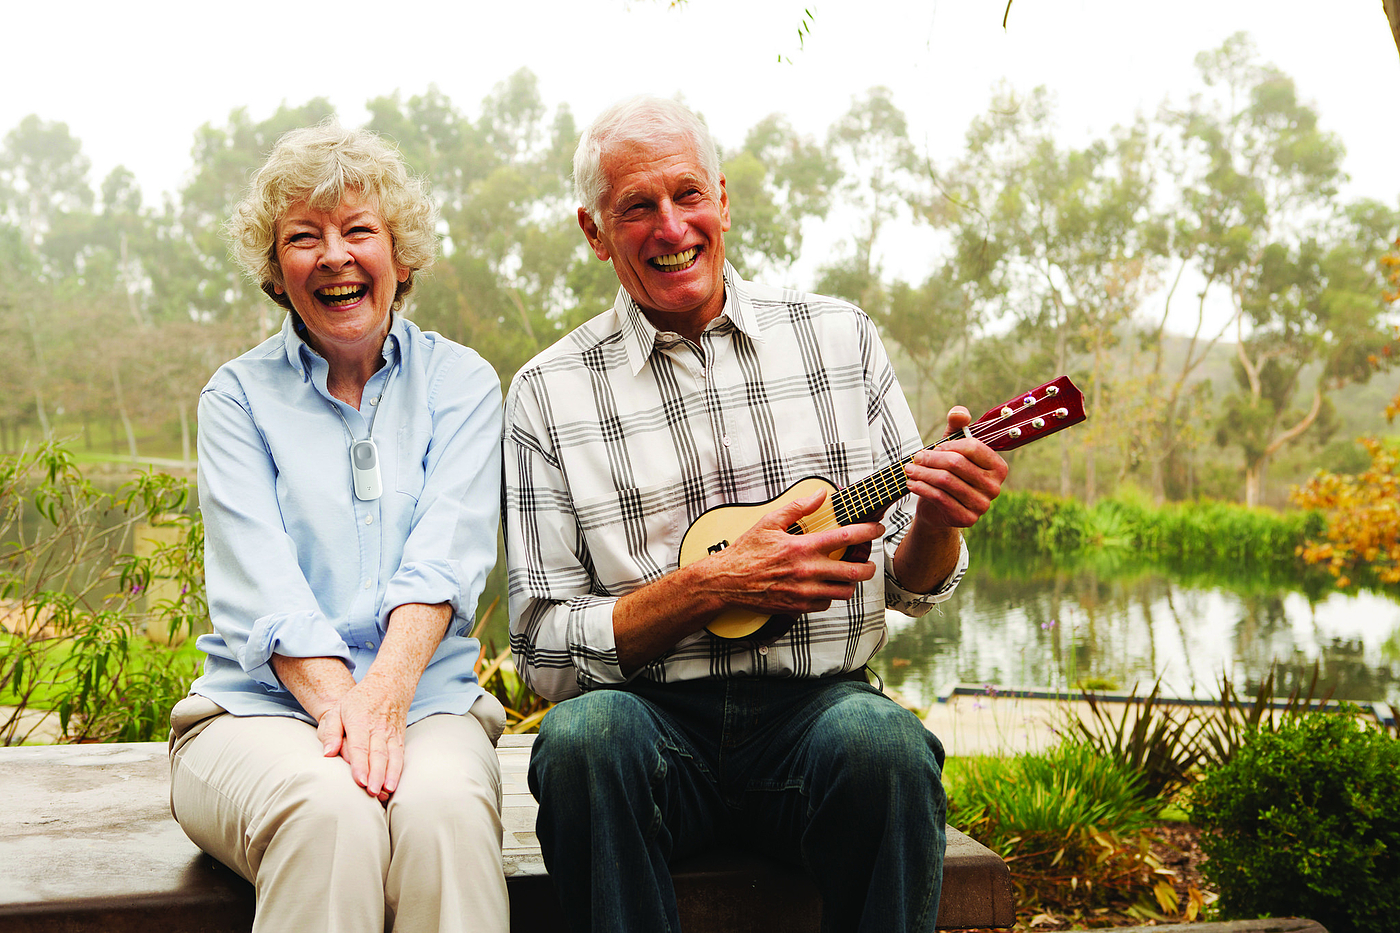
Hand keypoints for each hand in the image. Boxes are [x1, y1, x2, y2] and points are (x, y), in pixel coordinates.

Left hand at [317, 671, 413, 802]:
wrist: (389, 685)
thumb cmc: (358, 700)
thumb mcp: (338, 709)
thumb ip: (331, 732)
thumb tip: (327, 754)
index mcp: (360, 721)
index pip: (360, 746)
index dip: (360, 765)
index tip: (360, 781)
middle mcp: (378, 728)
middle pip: (378, 754)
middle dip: (376, 775)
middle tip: (372, 792)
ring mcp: (391, 734)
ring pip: (392, 757)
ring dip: (390, 775)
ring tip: (385, 792)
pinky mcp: (399, 738)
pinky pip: (400, 756)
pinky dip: (398, 771)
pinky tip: (393, 785)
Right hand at [706, 491, 882, 616]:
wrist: (727, 582)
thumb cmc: (746, 552)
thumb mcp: (769, 522)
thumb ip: (797, 507)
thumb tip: (819, 494)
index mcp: (803, 547)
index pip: (846, 537)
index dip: (868, 531)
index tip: (877, 529)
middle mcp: (807, 571)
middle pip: (855, 571)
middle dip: (869, 566)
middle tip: (868, 561)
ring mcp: (805, 591)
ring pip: (844, 592)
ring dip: (851, 583)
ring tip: (848, 575)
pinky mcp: (799, 607)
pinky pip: (826, 604)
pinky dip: (830, 596)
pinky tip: (824, 586)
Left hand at [904, 406, 1007, 529]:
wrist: (940, 509)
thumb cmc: (949, 475)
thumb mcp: (952, 448)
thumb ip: (957, 427)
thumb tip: (959, 414)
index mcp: (998, 467)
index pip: (973, 448)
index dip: (949, 445)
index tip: (933, 448)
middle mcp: (994, 487)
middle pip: (956, 464)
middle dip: (931, 458)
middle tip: (915, 458)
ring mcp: (982, 505)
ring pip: (945, 481)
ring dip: (922, 472)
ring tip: (909, 469)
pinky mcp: (967, 518)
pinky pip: (939, 498)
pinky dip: (921, 488)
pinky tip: (912, 483)